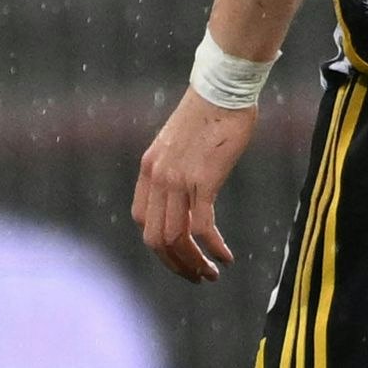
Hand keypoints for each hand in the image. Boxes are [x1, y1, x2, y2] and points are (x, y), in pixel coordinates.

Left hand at [135, 91, 261, 280]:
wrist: (222, 90)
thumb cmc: (209, 115)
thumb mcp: (180, 145)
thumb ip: (176, 169)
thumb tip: (187, 193)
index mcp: (148, 170)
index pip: (142, 220)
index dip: (159, 244)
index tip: (180, 255)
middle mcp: (157, 178)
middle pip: (155, 238)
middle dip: (175, 264)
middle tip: (197, 277)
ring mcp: (177, 180)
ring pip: (176, 238)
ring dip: (194, 263)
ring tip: (213, 273)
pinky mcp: (203, 180)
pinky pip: (201, 227)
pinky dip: (212, 248)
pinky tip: (225, 257)